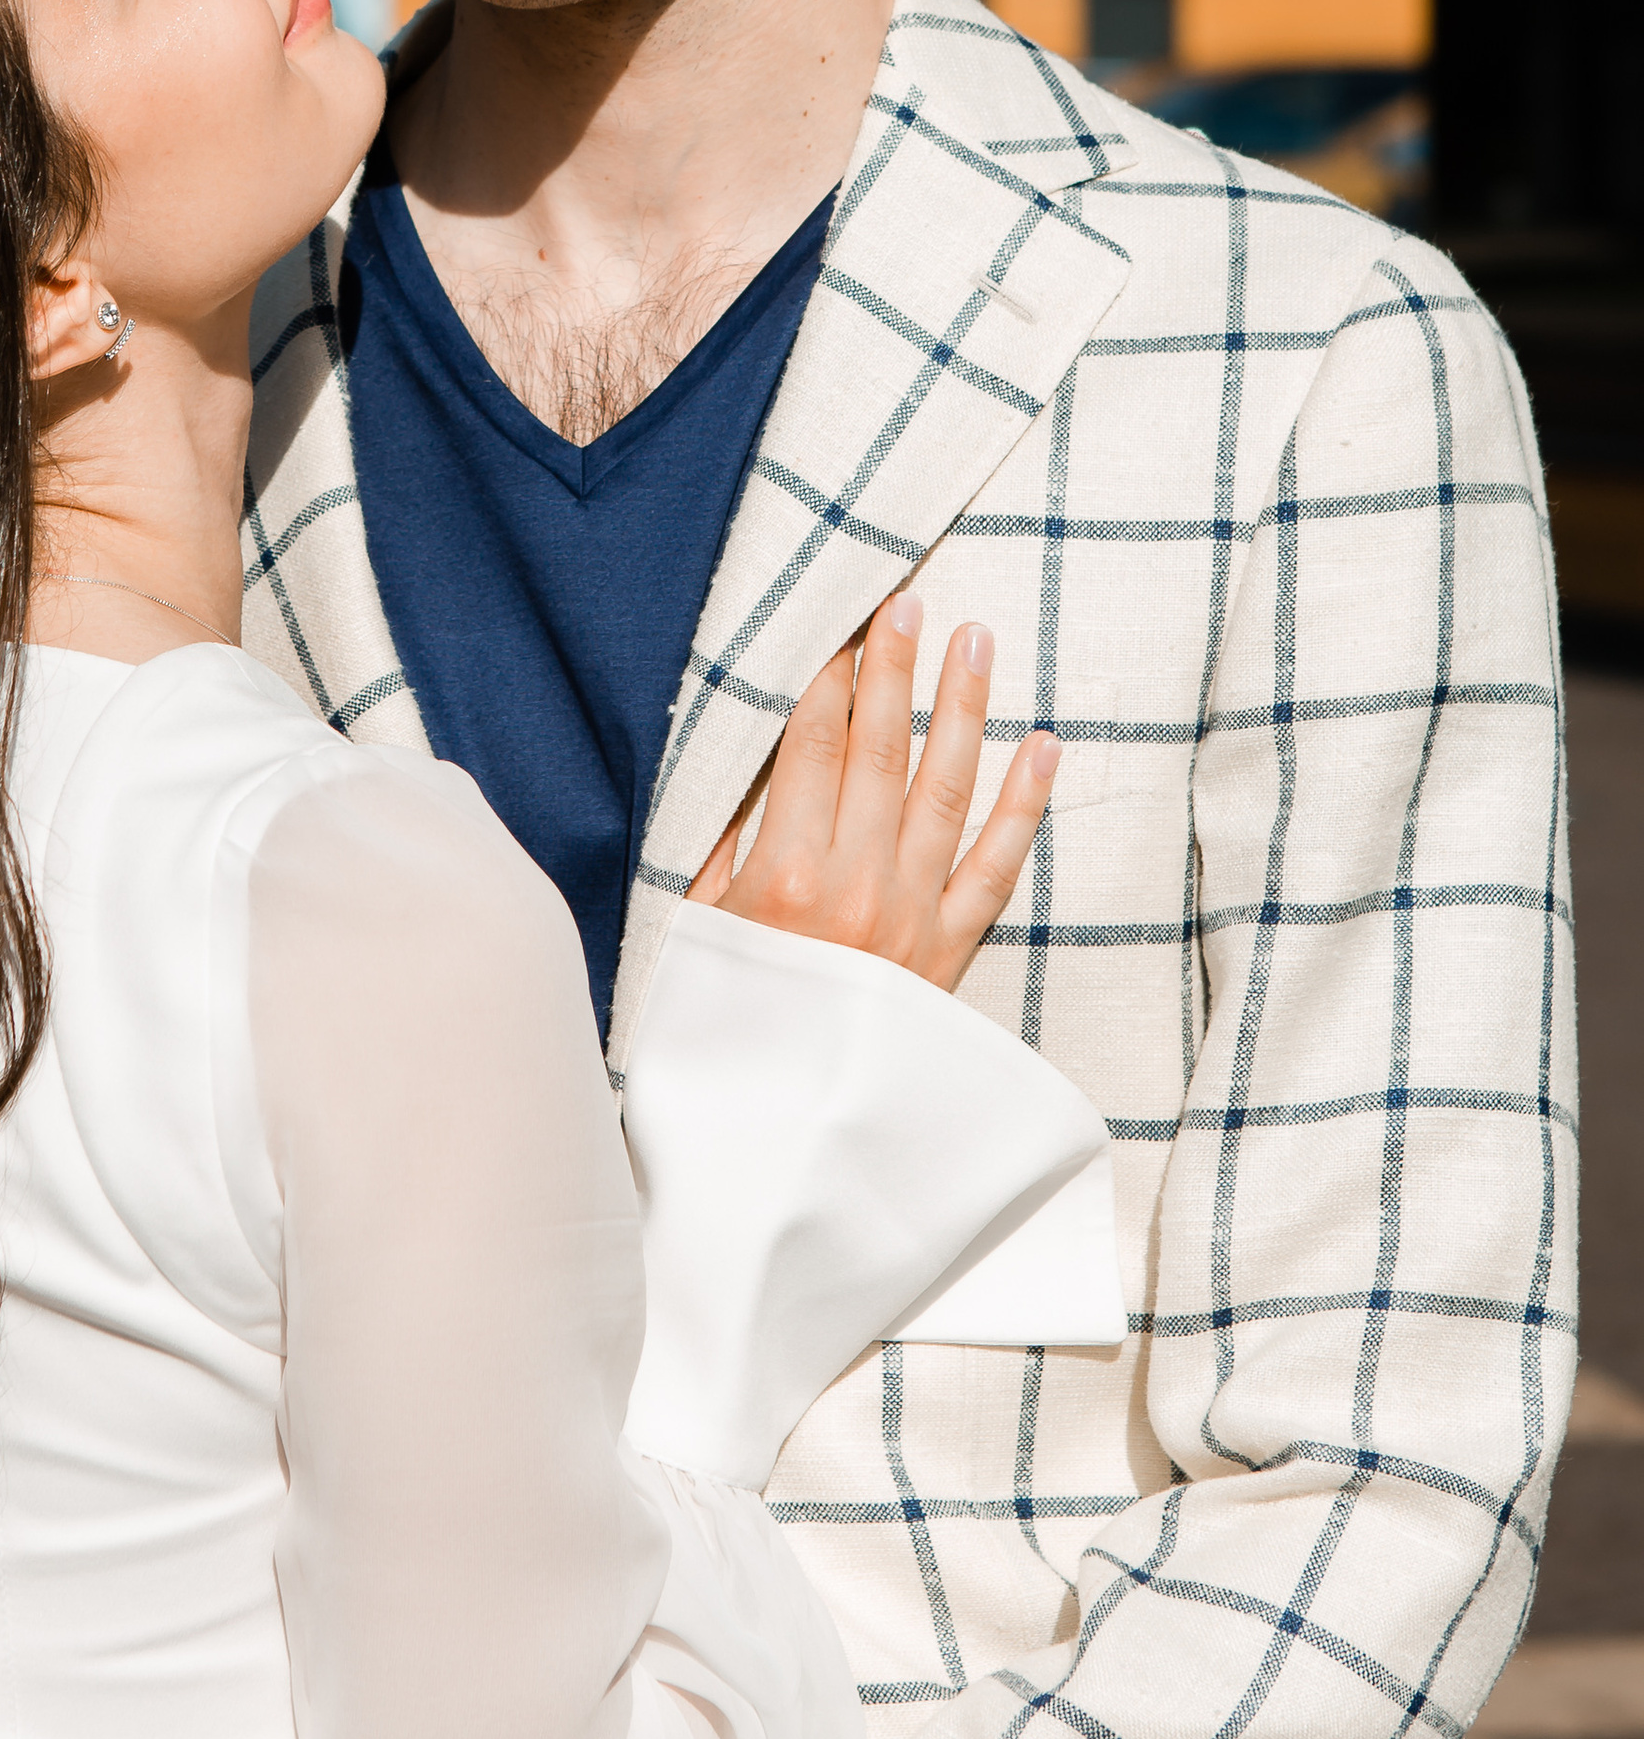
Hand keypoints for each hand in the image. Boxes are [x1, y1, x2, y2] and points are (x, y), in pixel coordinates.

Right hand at [689, 589, 1055, 993]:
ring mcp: (911, 919)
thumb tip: (743, 758)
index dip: (828, 679)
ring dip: (963, 710)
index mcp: (783, 877)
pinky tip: (1044, 749)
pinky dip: (1024, 805)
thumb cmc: (721, 1026)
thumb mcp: (695, 930)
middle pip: (881, 752)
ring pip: (947, 792)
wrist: (782, 1135)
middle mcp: (855, 889)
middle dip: (896, 670)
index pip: (812, 748)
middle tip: (911, 603)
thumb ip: (718, 845)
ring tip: (977, 642)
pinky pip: (997, 868)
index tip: (844, 626)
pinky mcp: (949, 954)